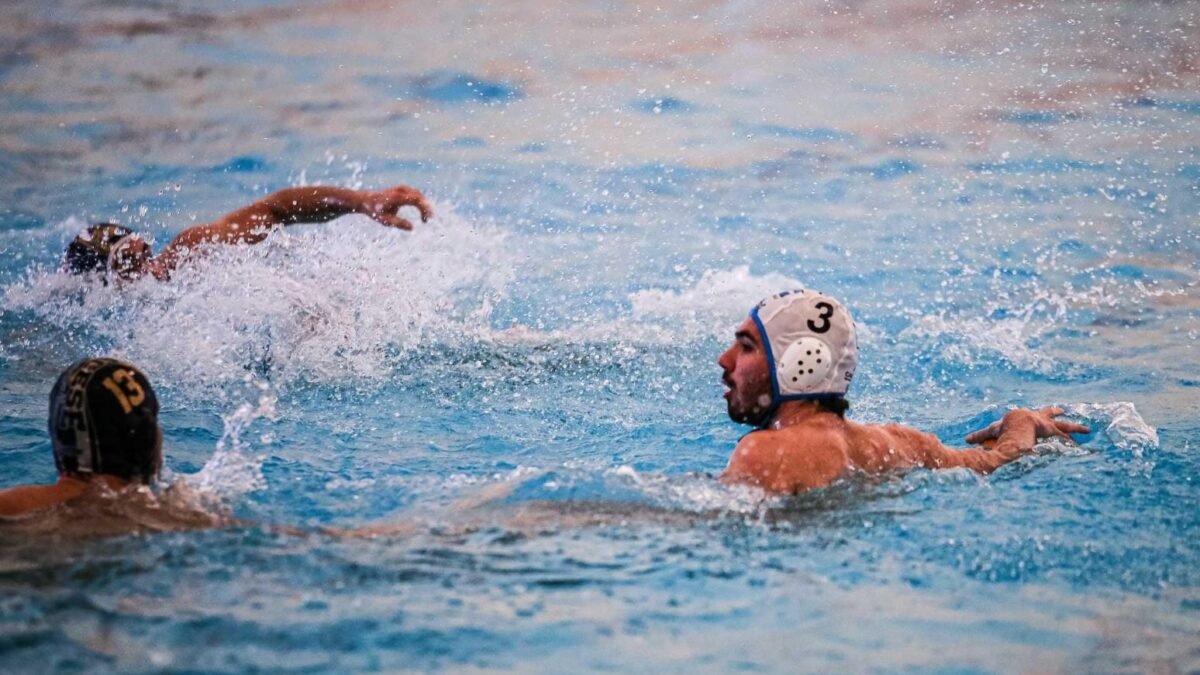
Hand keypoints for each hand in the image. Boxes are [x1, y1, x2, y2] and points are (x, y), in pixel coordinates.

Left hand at [358, 185, 432, 229]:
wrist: (366, 200)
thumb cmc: (375, 211)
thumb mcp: (385, 220)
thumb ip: (399, 223)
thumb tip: (412, 227)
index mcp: (397, 197)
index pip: (416, 200)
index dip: (424, 208)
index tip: (427, 219)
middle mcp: (401, 190)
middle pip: (419, 197)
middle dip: (426, 208)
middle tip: (428, 220)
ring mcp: (402, 188)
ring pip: (418, 195)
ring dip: (424, 205)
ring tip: (425, 218)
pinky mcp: (402, 189)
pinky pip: (415, 194)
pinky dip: (420, 202)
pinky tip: (422, 211)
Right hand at [965, 406, 1089, 445]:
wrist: (1015, 424)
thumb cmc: (1005, 427)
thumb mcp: (992, 431)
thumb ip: (980, 436)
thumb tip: (965, 441)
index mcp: (1026, 417)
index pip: (1031, 415)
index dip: (1034, 416)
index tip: (1038, 414)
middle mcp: (1039, 418)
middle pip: (1050, 413)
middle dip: (1056, 412)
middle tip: (1063, 409)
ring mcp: (1048, 425)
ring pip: (1064, 425)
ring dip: (1076, 427)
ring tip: (1088, 429)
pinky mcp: (1053, 432)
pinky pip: (1065, 438)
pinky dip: (1073, 443)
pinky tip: (1083, 447)